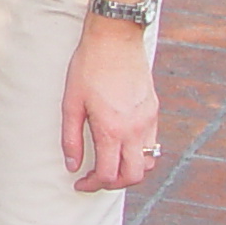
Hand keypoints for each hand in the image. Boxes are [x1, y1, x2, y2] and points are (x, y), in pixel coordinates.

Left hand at [61, 22, 159, 192]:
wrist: (115, 39)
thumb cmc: (88, 68)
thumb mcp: (71, 104)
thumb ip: (71, 139)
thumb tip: (73, 166)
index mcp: (112, 130)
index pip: (108, 175)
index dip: (92, 185)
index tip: (80, 183)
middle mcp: (135, 130)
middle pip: (133, 176)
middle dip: (113, 184)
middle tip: (95, 179)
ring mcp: (148, 120)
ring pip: (147, 162)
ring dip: (130, 171)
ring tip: (110, 165)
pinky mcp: (154, 110)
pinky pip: (152, 144)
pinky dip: (139, 154)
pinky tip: (122, 147)